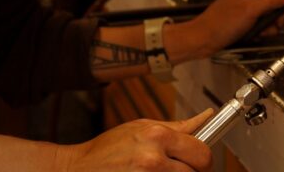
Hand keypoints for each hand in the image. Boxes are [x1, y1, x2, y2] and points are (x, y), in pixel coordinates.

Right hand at [61, 109, 213, 171]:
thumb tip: (206, 117)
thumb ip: (177, 127)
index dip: (203, 158)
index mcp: (157, 136)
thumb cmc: (108, 149)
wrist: (77, 169)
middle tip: (182, 169)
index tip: (199, 160)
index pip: (202, 152)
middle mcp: (153, 159)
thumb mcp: (142, 128)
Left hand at [196, 0, 283, 49]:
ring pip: (277, 11)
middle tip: (279, 20)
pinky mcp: (252, 18)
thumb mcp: (252, 9)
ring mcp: (254, 5)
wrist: (203, 40)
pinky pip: (268, 21)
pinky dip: (267, 29)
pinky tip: (258, 34)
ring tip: (264, 30)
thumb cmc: (222, 22)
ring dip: (275, 23)